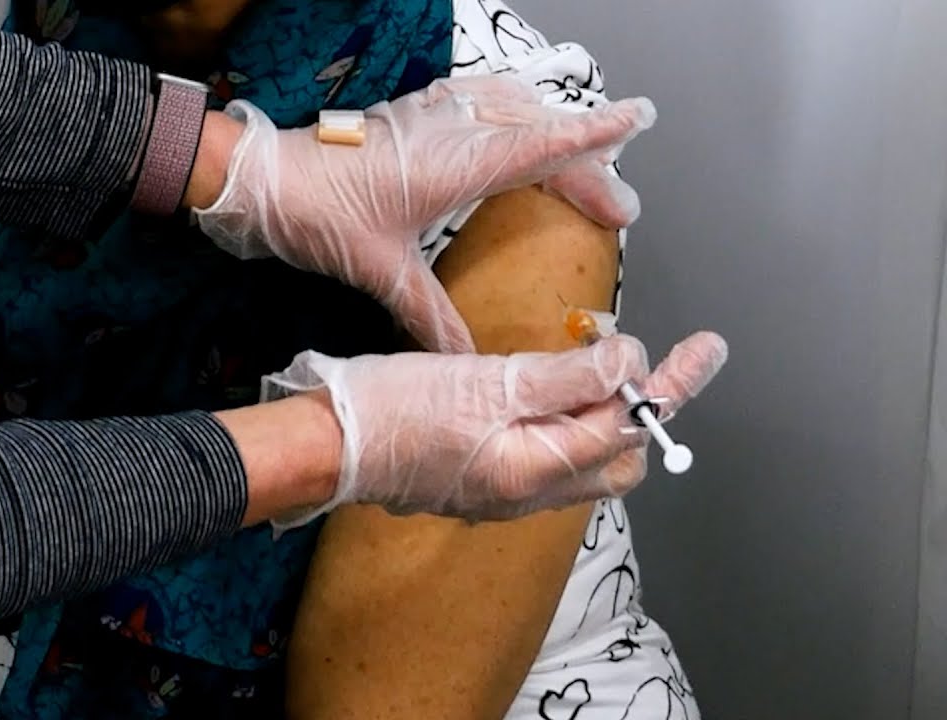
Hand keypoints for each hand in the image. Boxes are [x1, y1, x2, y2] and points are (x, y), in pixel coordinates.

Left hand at [194, 76, 656, 352]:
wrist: (263, 177)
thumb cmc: (316, 213)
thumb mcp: (380, 270)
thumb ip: (429, 315)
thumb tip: (465, 357)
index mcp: (455, 162)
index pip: (543, 144)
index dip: (596, 136)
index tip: (641, 119)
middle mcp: (452, 128)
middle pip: (542, 132)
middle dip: (590, 162)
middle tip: (620, 205)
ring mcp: (433, 113)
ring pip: (516, 107)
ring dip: (556, 131)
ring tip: (585, 160)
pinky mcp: (414, 112)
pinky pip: (484, 98)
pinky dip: (516, 111)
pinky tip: (518, 122)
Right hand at [261, 331, 727, 527]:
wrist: (327, 444)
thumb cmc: (393, 409)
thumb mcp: (486, 380)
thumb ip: (565, 377)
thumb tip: (627, 365)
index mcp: (535, 469)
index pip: (626, 426)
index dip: (665, 383)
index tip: (704, 349)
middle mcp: (529, 494)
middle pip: (619, 460)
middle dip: (640, 408)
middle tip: (633, 357)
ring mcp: (505, 495)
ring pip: (585, 461)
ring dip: (602, 414)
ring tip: (591, 365)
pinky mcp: (484, 484)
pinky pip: (548, 460)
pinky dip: (566, 424)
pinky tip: (549, 390)